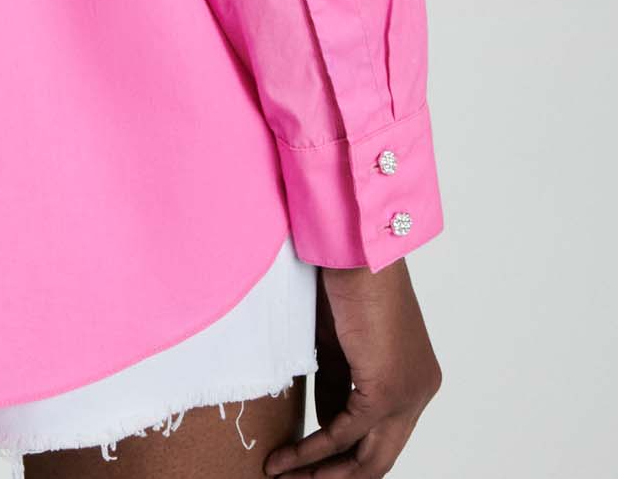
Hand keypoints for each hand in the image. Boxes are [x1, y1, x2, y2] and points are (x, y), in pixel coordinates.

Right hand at [262, 258, 441, 476]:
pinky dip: (312, 452)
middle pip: (380, 458)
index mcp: (414, 377)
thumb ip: (338, 386)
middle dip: (335, 476)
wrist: (351, 247)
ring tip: (282, 478)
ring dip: (321, 474)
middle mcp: (420, 391)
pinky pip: (344, 434)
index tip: (306, 463)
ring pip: (369, 458)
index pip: (380, 433)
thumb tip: (326, 424)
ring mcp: (408, 394)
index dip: (343, 454)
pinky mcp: (386, 391)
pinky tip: (284, 460)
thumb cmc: (343, 279)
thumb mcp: (338, 345)